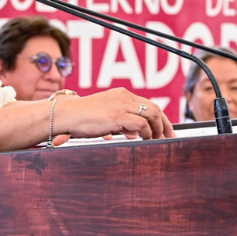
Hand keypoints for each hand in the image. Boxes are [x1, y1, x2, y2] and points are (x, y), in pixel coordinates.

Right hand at [51, 88, 172, 143]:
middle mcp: (124, 97)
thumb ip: (122, 123)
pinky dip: (147, 133)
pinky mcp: (118, 116)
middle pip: (155, 108)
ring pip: (152, 114)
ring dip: (158, 129)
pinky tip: (144, 139)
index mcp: (122, 94)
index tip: (166, 130)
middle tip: (169, 137)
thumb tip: (135, 134)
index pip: (149, 104)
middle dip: (165, 124)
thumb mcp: (107, 118)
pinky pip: (142, 123)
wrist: (67, 115)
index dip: (160, 118)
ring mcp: (122, 105)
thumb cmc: (83, 118)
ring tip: (157, 140)